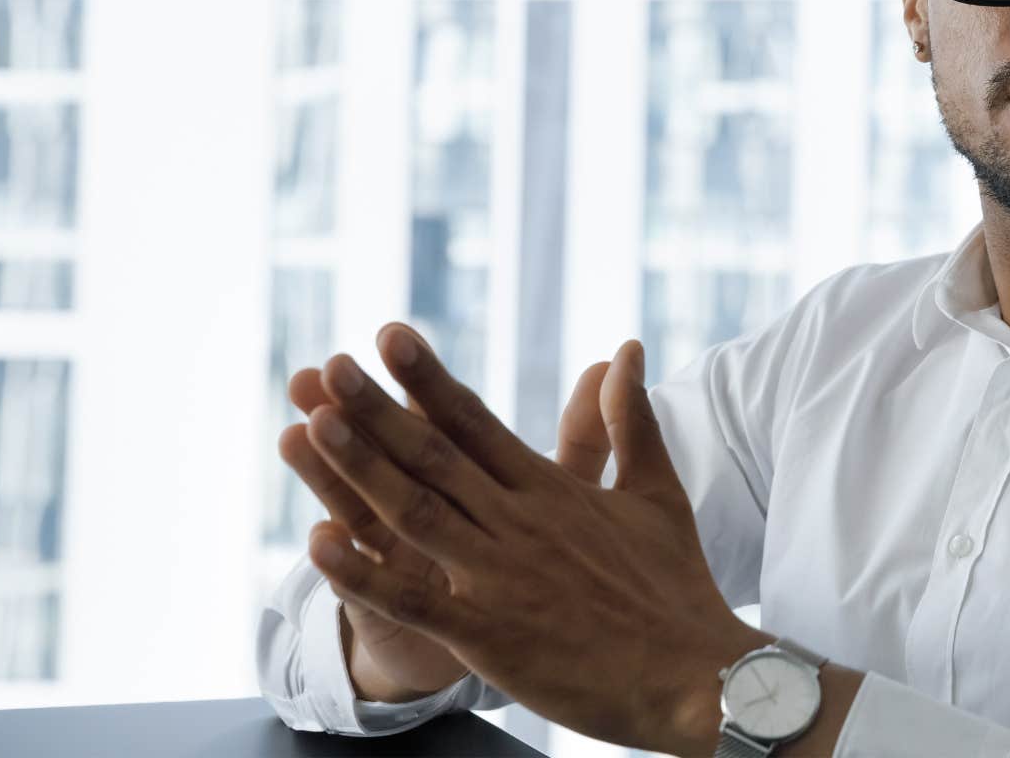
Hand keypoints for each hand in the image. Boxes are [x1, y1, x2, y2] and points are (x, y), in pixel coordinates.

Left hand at [298, 325, 764, 751]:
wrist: (696, 673)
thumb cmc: (676, 586)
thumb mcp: (656, 491)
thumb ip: (629, 422)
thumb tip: (624, 350)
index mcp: (551, 490)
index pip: (476, 422)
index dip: (428, 379)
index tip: (389, 337)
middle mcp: (521, 522)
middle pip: (435, 457)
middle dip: (377, 409)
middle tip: (330, 365)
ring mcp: (501, 578)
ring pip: (417, 513)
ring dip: (362, 469)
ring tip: (313, 425)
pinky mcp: (491, 634)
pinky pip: (414, 599)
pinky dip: (365, 573)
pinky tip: (318, 543)